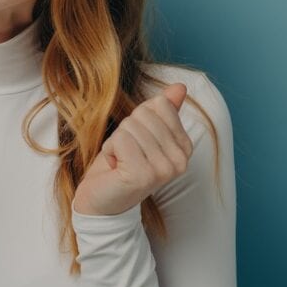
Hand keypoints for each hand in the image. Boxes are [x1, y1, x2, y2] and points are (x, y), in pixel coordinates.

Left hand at [73, 83, 193, 215]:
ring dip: (116, 142)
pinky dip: (110, 150)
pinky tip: (116, 168)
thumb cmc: (122, 163)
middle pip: (144, 115)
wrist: (102, 199)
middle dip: (126, 130)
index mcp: (185, 146)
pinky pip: (121, 139)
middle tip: (127, 154)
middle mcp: (180, 160)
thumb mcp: (143, 131)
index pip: (160, 104)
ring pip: (131, 126)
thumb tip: (179, 87)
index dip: (139, 118)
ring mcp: (164, 169)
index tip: (138, 142)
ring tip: (121, 162)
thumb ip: (163, 110)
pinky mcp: (143, 175)